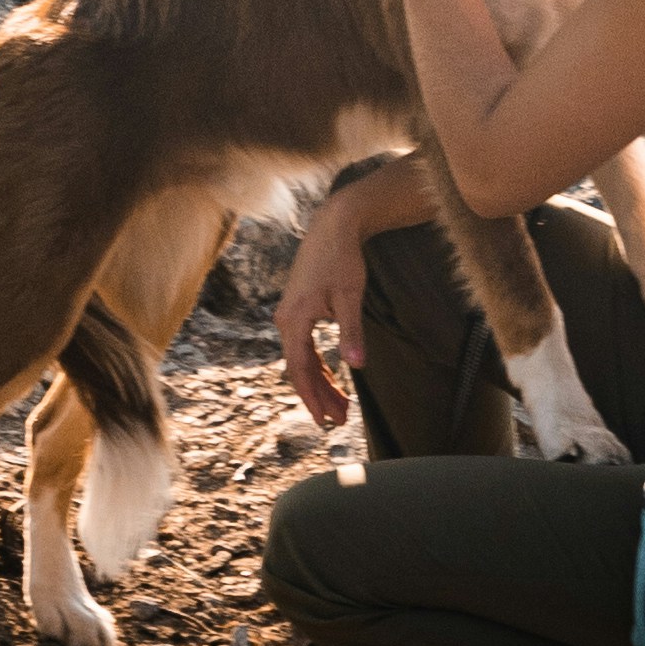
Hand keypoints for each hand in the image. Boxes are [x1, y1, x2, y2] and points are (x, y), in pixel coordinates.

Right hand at [279, 186, 369, 431]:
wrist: (333, 225)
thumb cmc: (342, 258)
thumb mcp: (350, 296)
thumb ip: (352, 333)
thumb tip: (358, 366)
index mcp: (294, 318)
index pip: (299, 368)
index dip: (312, 396)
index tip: (324, 420)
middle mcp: (286, 318)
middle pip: (299, 367)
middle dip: (318, 395)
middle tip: (340, 419)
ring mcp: (290, 313)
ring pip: (302, 358)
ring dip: (320, 382)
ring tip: (340, 405)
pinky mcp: (299, 309)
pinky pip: (305, 345)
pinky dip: (319, 364)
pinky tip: (334, 378)